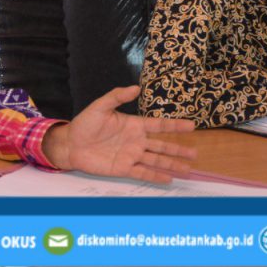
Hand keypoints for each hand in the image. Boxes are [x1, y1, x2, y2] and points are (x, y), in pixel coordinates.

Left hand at [41, 85, 196, 183]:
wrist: (71, 144)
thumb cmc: (85, 124)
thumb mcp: (101, 106)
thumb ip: (118, 96)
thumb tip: (136, 87)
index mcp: (133, 125)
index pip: (158, 126)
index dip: (175, 126)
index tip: (191, 125)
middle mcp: (136, 141)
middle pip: (162, 146)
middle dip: (178, 149)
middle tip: (195, 152)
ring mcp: (131, 156)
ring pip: (156, 161)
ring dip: (172, 165)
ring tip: (188, 169)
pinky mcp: (123, 168)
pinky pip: (143, 173)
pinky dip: (156, 177)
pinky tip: (169, 180)